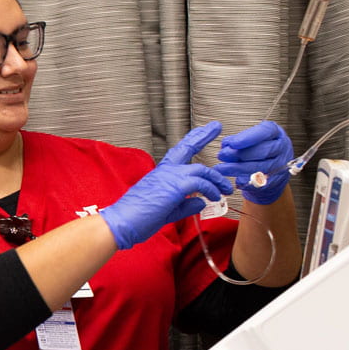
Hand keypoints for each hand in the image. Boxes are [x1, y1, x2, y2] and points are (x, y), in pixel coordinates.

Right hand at [101, 121, 232, 249]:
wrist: (122, 222)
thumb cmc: (138, 218)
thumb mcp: (168, 211)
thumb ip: (186, 205)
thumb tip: (201, 202)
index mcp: (161, 174)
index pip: (179, 152)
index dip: (192, 139)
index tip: (202, 131)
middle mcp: (165, 171)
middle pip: (188, 148)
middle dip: (203, 136)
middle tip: (215, 127)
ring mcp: (169, 177)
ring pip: (200, 169)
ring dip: (216, 179)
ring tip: (226, 189)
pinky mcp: (174, 187)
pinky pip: (199, 183)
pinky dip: (210, 189)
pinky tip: (214, 197)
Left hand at [215, 120, 293, 204]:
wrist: (272, 168)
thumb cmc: (258, 149)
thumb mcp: (250, 138)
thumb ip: (238, 140)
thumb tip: (226, 144)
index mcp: (275, 132)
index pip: (264, 132)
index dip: (248, 138)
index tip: (232, 143)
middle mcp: (281, 147)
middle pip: (262, 151)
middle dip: (239, 154)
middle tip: (222, 155)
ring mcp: (281, 165)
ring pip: (260, 167)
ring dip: (238, 169)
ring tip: (222, 168)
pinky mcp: (276, 180)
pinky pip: (261, 181)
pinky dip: (246, 181)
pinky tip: (235, 180)